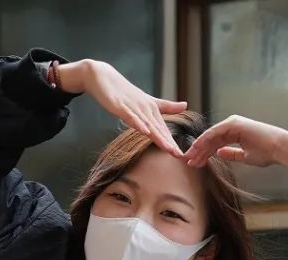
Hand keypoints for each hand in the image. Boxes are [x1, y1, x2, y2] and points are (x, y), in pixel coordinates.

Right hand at [60, 59, 186, 157]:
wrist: (102, 76)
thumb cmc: (124, 91)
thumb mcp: (146, 100)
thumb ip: (165, 106)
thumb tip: (185, 105)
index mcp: (151, 110)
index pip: (162, 130)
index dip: (171, 143)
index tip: (182, 156)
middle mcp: (145, 108)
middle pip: (158, 129)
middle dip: (168, 143)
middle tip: (179, 156)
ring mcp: (132, 107)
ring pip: (147, 124)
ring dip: (158, 137)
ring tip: (169, 148)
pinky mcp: (119, 105)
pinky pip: (129, 116)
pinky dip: (137, 123)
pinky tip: (145, 131)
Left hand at [184, 114, 287, 167]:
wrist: (279, 148)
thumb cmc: (266, 153)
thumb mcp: (245, 156)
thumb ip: (231, 153)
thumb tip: (218, 153)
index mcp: (234, 133)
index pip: (214, 144)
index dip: (204, 154)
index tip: (194, 164)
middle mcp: (232, 125)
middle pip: (210, 139)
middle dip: (198, 151)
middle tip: (188, 162)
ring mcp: (232, 123)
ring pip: (210, 136)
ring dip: (199, 147)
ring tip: (189, 158)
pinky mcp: (233, 123)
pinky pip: (215, 132)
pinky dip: (205, 140)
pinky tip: (196, 148)